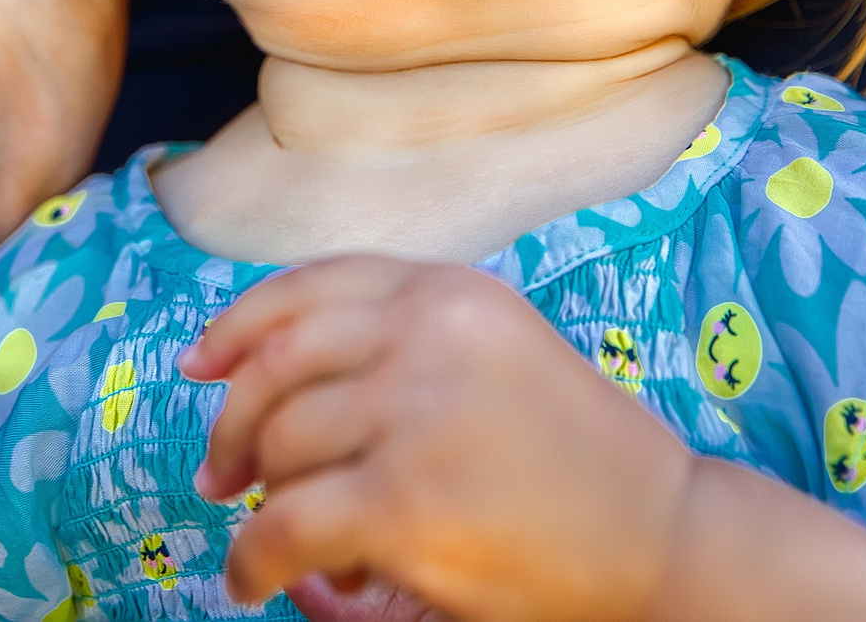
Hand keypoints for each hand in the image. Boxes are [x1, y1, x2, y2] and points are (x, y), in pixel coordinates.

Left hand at [182, 258, 695, 621]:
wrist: (666, 534)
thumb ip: (398, 339)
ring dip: (260, 501)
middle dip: (232, 425)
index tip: (200, 364)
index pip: (309, 286)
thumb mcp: (493, 352)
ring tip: (273, 533)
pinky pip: (286, 527)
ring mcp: (415, 414)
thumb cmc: (577, 457)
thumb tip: (252, 363)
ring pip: (279, 448)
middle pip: (277, 367)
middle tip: (220, 476)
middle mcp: (428, 334)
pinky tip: (254, 580)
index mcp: (448, 290)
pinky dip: (254, 560)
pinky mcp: (406, 501)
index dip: (239, 327)